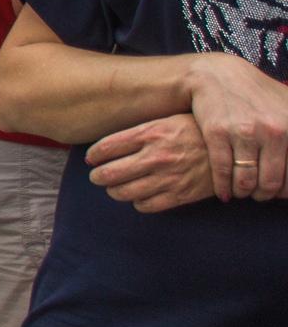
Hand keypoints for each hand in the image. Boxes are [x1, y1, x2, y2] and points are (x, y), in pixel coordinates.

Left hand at [86, 116, 218, 211]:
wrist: (234, 148)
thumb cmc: (197, 130)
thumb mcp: (167, 120)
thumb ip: (141, 132)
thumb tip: (109, 144)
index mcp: (150, 133)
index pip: (106, 147)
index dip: (94, 155)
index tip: (92, 158)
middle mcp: (156, 156)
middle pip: (109, 173)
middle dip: (98, 177)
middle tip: (98, 176)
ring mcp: (168, 177)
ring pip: (124, 193)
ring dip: (114, 191)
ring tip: (115, 187)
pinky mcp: (181, 195)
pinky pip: (146, 205)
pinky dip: (137, 203)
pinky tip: (139, 196)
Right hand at [184, 52, 287, 201]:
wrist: (217, 75)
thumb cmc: (258, 96)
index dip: (286, 191)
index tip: (279, 192)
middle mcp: (275, 130)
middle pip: (271, 183)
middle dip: (264, 194)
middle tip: (259, 193)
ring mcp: (245, 132)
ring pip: (246, 181)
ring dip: (243, 192)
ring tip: (241, 191)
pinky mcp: (218, 133)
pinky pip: (222, 171)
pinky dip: (224, 187)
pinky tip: (224, 192)